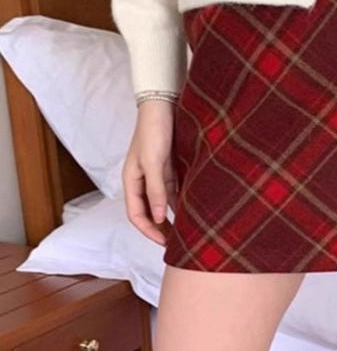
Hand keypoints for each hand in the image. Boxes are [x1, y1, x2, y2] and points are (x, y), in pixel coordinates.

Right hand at [122, 99, 177, 245]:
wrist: (163, 105)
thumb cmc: (154, 131)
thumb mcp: (154, 162)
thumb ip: (156, 189)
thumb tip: (157, 218)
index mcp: (131, 181)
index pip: (136, 214)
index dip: (148, 231)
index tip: (164, 243)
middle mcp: (142, 181)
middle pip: (148, 213)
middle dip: (159, 229)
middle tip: (176, 244)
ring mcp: (156, 175)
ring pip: (161, 204)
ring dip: (170, 218)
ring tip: (184, 233)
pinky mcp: (169, 169)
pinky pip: (173, 192)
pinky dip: (179, 203)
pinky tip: (190, 212)